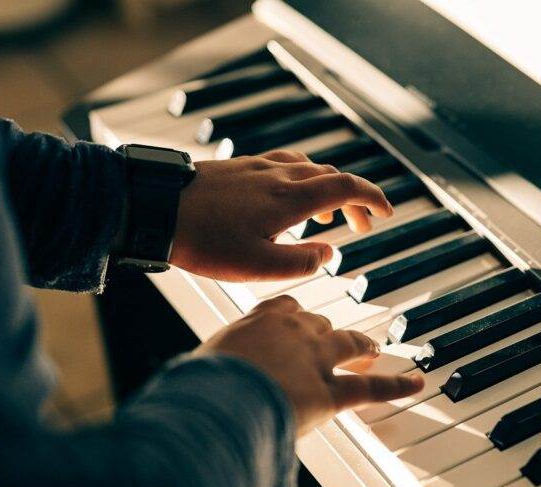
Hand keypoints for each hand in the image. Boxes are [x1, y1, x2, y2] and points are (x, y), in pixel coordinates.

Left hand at [170, 150, 393, 281]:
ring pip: (308, 168)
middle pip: (332, 176)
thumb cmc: (203, 241)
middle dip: (354, 200)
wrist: (154, 210)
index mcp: (291, 199)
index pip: (346, 188)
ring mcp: (258, 167)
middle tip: (361, 225)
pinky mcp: (239, 167)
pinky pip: (284, 165)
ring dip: (328, 189)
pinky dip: (302, 179)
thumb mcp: (259, 267)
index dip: (372, 198)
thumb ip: (301, 263)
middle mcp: (279, 175)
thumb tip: (327, 253)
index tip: (386, 212)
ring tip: (328, 217)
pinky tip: (288, 197)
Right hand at [193, 296, 424, 435]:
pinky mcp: (332, 391)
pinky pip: (371, 386)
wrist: (219, 400)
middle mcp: (293, 331)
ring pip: (348, 344)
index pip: (285, 305)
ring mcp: (317, 359)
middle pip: (319, 322)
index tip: (297, 316)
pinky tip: (416, 383)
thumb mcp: (203, 364)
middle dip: (327, 332)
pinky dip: (397, 385)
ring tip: (373, 348)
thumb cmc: (203, 387)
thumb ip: (216, 365)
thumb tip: (203, 379)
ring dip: (363, 345)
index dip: (294, 313)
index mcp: (259, 320)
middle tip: (334, 340)